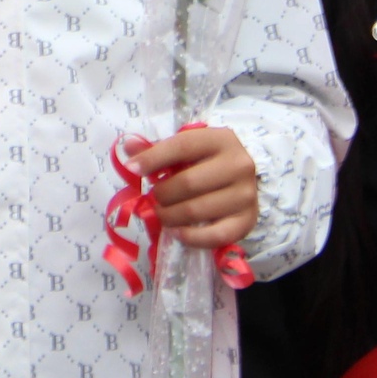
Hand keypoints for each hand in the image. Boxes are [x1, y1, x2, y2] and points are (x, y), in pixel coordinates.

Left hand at [131, 126, 258, 250]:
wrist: (241, 178)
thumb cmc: (205, 161)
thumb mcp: (185, 148)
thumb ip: (157, 149)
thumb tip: (129, 147)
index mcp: (221, 140)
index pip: (182, 147)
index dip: (153, 158)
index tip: (132, 169)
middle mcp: (239, 166)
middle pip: (187, 184)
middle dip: (161, 194)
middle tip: (153, 198)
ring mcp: (246, 195)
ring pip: (196, 211)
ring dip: (170, 216)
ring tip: (162, 213)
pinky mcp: (247, 221)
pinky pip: (214, 235)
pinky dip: (190, 237)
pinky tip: (177, 232)